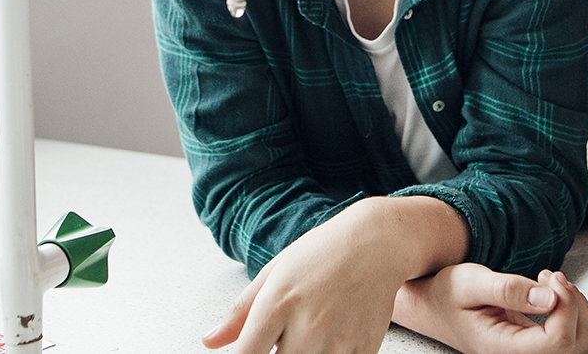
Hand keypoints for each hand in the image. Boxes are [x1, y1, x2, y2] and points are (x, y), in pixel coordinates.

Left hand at [203, 197, 464, 353]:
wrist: (377, 243)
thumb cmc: (321, 253)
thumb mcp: (274, 273)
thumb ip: (239, 312)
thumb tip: (209, 342)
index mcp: (278, 302)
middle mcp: (308, 324)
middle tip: (284, 338)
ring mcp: (339, 339)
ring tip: (304, 338)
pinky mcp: (364, 348)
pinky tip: (328, 343)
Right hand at [395, 264, 587, 353]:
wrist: (436, 305)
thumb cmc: (447, 293)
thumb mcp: (469, 281)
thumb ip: (508, 289)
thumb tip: (548, 297)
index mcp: (503, 349)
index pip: (558, 343)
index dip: (567, 306)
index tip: (549, 277)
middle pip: (580, 345)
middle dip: (575, 304)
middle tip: (550, 277)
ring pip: (587, 343)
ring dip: (579, 308)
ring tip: (552, 285)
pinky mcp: (542, 347)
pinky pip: (580, 339)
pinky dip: (578, 314)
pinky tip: (556, 296)